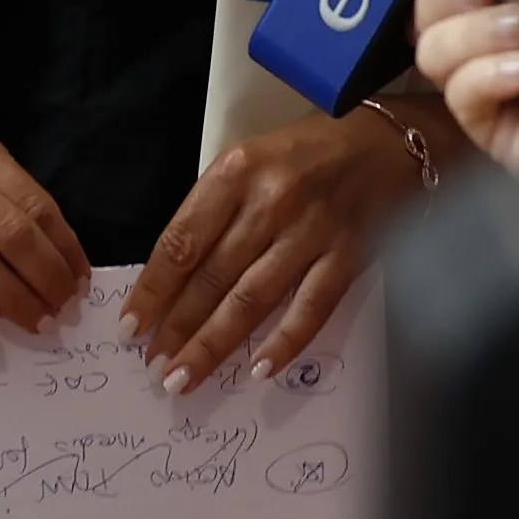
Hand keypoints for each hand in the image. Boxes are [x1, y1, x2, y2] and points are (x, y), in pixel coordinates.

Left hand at [130, 110, 426, 390]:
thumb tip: (174, 278)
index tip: (131, 326)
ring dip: (214, 343)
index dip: (152, 289)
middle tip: (154, 367)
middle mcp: (271, 201)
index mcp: (236, 172)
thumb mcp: (249, 162)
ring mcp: (313, 230)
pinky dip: (285, 341)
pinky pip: (312, 307)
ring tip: (185, 377)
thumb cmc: (308, 153)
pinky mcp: (350, 254)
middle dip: (177, 327)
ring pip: (252, 298)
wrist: (387, 141)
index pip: (182, 241)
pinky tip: (259, 369)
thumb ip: (216, 211)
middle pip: (212, 276)